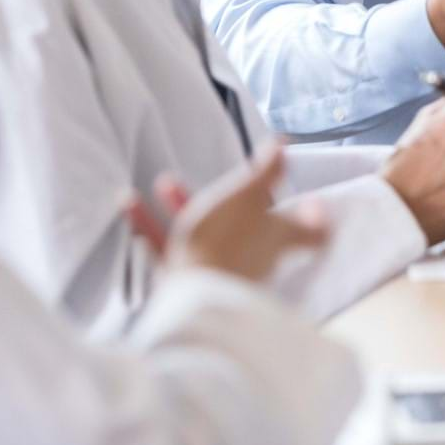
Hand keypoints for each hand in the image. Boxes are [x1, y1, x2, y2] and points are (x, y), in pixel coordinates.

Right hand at [125, 144, 328, 283]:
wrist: (193, 300)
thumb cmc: (227, 243)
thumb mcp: (249, 195)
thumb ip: (266, 171)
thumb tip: (284, 144)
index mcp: (275, 239)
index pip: (310, 235)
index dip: (316, 222)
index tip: (316, 205)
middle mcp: (252, 260)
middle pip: (250, 228)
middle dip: (231, 198)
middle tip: (223, 180)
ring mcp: (218, 273)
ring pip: (204, 233)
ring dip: (183, 205)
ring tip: (163, 181)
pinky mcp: (185, 285)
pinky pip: (167, 249)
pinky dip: (150, 226)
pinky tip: (127, 203)